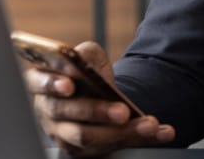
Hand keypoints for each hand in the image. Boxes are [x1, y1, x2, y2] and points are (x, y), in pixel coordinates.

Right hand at [24, 41, 174, 156]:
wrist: (91, 96)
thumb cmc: (83, 74)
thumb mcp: (85, 57)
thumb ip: (84, 54)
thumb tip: (84, 61)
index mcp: (42, 84)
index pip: (40, 83)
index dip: (52, 84)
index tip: (70, 84)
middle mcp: (50, 113)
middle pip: (70, 115)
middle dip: (98, 113)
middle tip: (122, 111)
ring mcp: (66, 135)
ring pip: (92, 137)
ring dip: (123, 132)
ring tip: (149, 124)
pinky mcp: (88, 150)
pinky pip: (115, 147)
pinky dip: (141, 139)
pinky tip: (163, 132)